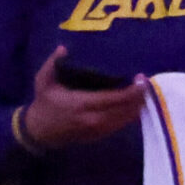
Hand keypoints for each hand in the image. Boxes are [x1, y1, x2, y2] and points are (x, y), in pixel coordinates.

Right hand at [21, 48, 145, 150]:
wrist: (39, 132)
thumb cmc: (44, 104)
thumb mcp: (43, 82)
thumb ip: (52, 64)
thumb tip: (63, 48)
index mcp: (82, 104)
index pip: (115, 98)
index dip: (132, 90)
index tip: (141, 79)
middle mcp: (94, 119)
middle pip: (127, 109)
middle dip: (140, 97)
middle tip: (146, 83)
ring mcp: (99, 129)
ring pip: (127, 119)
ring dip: (138, 106)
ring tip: (143, 92)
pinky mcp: (100, 135)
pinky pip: (121, 125)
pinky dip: (130, 114)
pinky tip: (135, 104)